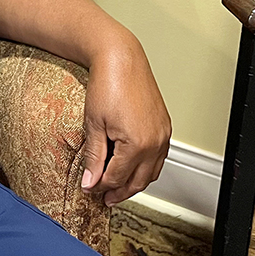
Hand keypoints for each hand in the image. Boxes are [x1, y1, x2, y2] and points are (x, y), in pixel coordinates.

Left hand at [79, 33, 170, 206]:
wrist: (121, 58)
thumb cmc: (107, 84)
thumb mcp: (93, 124)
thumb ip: (94, 157)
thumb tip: (90, 181)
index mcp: (137, 144)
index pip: (117, 177)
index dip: (101, 186)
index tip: (89, 188)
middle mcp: (155, 142)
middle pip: (138, 180)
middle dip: (120, 191)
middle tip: (104, 197)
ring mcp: (163, 134)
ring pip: (152, 172)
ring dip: (135, 182)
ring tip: (117, 186)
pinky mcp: (165, 126)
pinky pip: (159, 157)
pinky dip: (145, 167)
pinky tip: (132, 166)